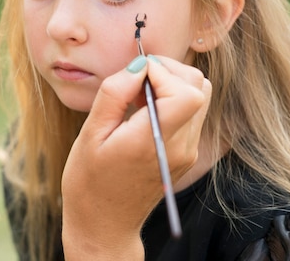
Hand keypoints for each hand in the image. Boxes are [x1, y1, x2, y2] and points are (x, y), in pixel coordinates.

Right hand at [61, 55, 210, 259]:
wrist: (104, 224)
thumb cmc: (89, 181)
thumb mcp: (91, 134)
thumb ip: (115, 94)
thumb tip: (139, 64)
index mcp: (152, 141)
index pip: (186, 92)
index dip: (163, 71)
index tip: (135, 74)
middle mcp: (180, 146)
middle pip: (199, 87)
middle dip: (169, 71)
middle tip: (136, 80)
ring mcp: (187, 151)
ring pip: (200, 95)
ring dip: (173, 83)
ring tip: (140, 95)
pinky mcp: (187, 153)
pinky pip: (192, 112)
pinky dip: (173, 99)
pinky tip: (145, 109)